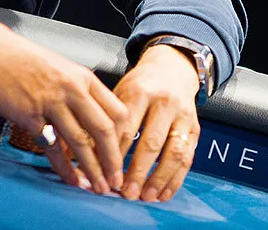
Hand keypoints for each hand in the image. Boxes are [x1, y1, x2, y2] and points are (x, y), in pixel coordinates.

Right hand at [0, 24, 128, 194]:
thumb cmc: (21, 57)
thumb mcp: (59, 67)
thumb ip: (77, 92)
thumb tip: (89, 121)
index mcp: (82, 77)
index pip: (117, 111)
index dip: (124, 138)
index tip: (124, 155)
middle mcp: (71, 89)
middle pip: (103, 130)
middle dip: (113, 161)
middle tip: (117, 181)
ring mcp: (50, 102)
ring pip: (80, 143)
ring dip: (92, 170)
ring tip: (98, 187)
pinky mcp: (29, 115)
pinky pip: (51, 148)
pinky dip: (63, 168)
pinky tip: (70, 178)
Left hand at [114, 43, 200, 201]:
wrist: (171, 68)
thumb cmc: (138, 85)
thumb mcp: (116, 92)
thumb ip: (100, 119)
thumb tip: (72, 148)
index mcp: (138, 92)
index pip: (124, 127)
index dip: (113, 153)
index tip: (103, 173)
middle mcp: (164, 103)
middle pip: (150, 142)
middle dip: (137, 171)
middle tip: (125, 192)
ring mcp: (183, 117)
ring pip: (173, 153)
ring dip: (158, 179)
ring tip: (145, 197)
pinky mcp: (195, 129)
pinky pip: (188, 158)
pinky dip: (176, 179)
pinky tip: (163, 193)